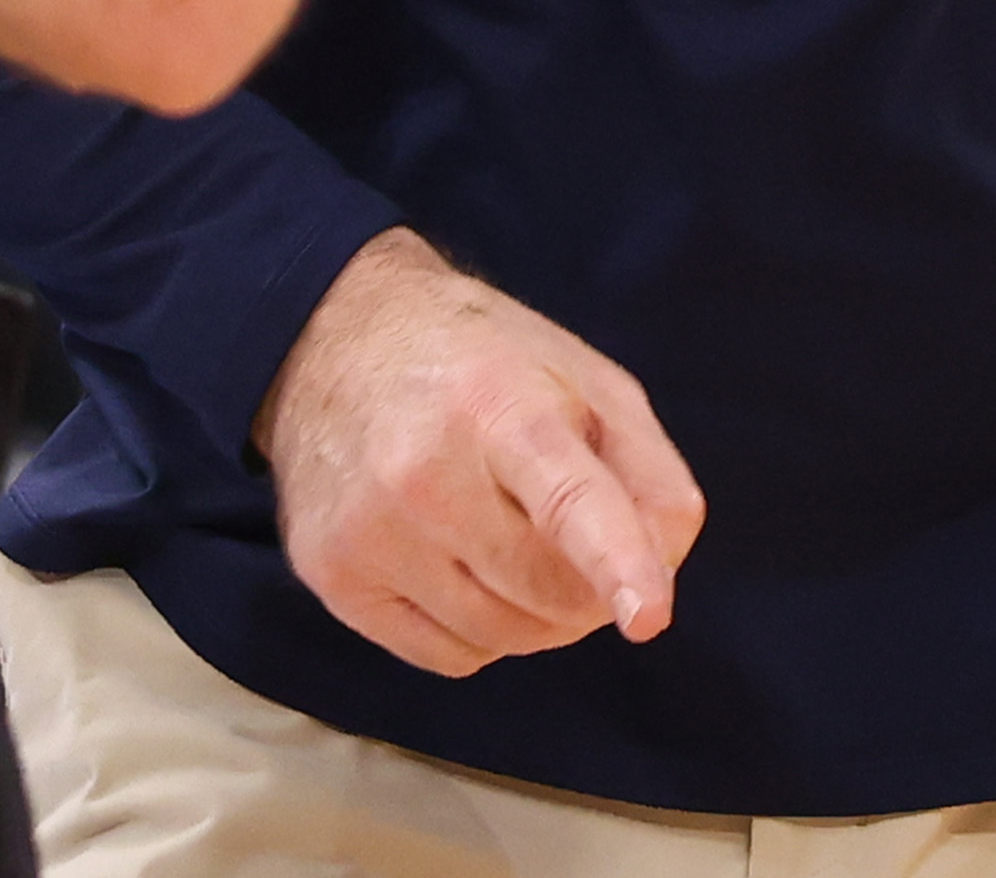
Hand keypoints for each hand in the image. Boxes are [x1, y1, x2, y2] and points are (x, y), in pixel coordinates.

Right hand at [254, 229, 704, 677]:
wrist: (330, 338)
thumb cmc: (478, 362)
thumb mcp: (583, 378)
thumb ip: (648, 469)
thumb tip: (664, 566)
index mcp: (496, 403)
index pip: (565, 498)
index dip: (614, 559)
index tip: (647, 616)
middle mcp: (422, 471)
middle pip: (551, 593)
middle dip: (586, 584)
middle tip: (568, 530)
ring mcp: (369, 530)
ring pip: (505, 636)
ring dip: (534, 611)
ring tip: (507, 534)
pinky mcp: (333, 575)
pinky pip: (450, 657)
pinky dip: (477, 628)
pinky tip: (458, 563)